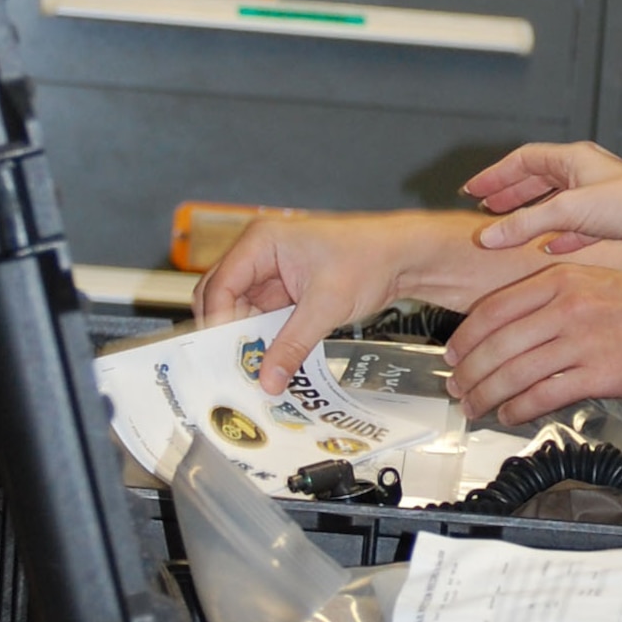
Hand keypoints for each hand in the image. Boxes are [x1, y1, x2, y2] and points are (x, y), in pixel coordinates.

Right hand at [192, 213, 416, 394]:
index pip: (220, 285)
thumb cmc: (369, 258)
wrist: (403, 255)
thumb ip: (293, 345)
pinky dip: (266, 338)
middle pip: (223, 297)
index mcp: (262, 242)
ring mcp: (273, 272)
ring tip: (249, 371)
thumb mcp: (326, 306)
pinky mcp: (287, 289)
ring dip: (247, 339)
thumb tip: (268, 379)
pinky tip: (269, 362)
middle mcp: (261, 253)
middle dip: (227, 332)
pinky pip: (265, 317)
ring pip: (242, 311)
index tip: (222, 357)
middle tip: (230, 368)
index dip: (218, 322)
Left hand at [443, 263, 621, 423]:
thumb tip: (514, 326)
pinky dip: (518, 409)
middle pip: (496, 345)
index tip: (453, 354)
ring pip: (513, 373)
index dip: (465, 338)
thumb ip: (553, 298)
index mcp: (561, 279)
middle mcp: (566, 307)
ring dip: (486, 396)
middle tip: (457, 388)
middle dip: (468, 373)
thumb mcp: (596, 282)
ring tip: (476, 407)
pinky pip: (543, 395)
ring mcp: (581, 341)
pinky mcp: (598, 374)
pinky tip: (510, 415)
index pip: (494, 310)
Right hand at [466, 141, 621, 266]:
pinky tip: (549, 248)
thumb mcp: (570, 210)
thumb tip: (489, 234)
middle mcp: (588, 173)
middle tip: (485, 206)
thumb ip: (526, 222)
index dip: (496, 175)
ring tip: (509, 227)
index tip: (474, 191)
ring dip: (531, 214)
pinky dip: (559, 235)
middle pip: (539, 178)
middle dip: (510, 193)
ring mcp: (601, 197)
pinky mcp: (615, 221)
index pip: (524, 160)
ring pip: (556, 203)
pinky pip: (577, 226)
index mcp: (575, 159)